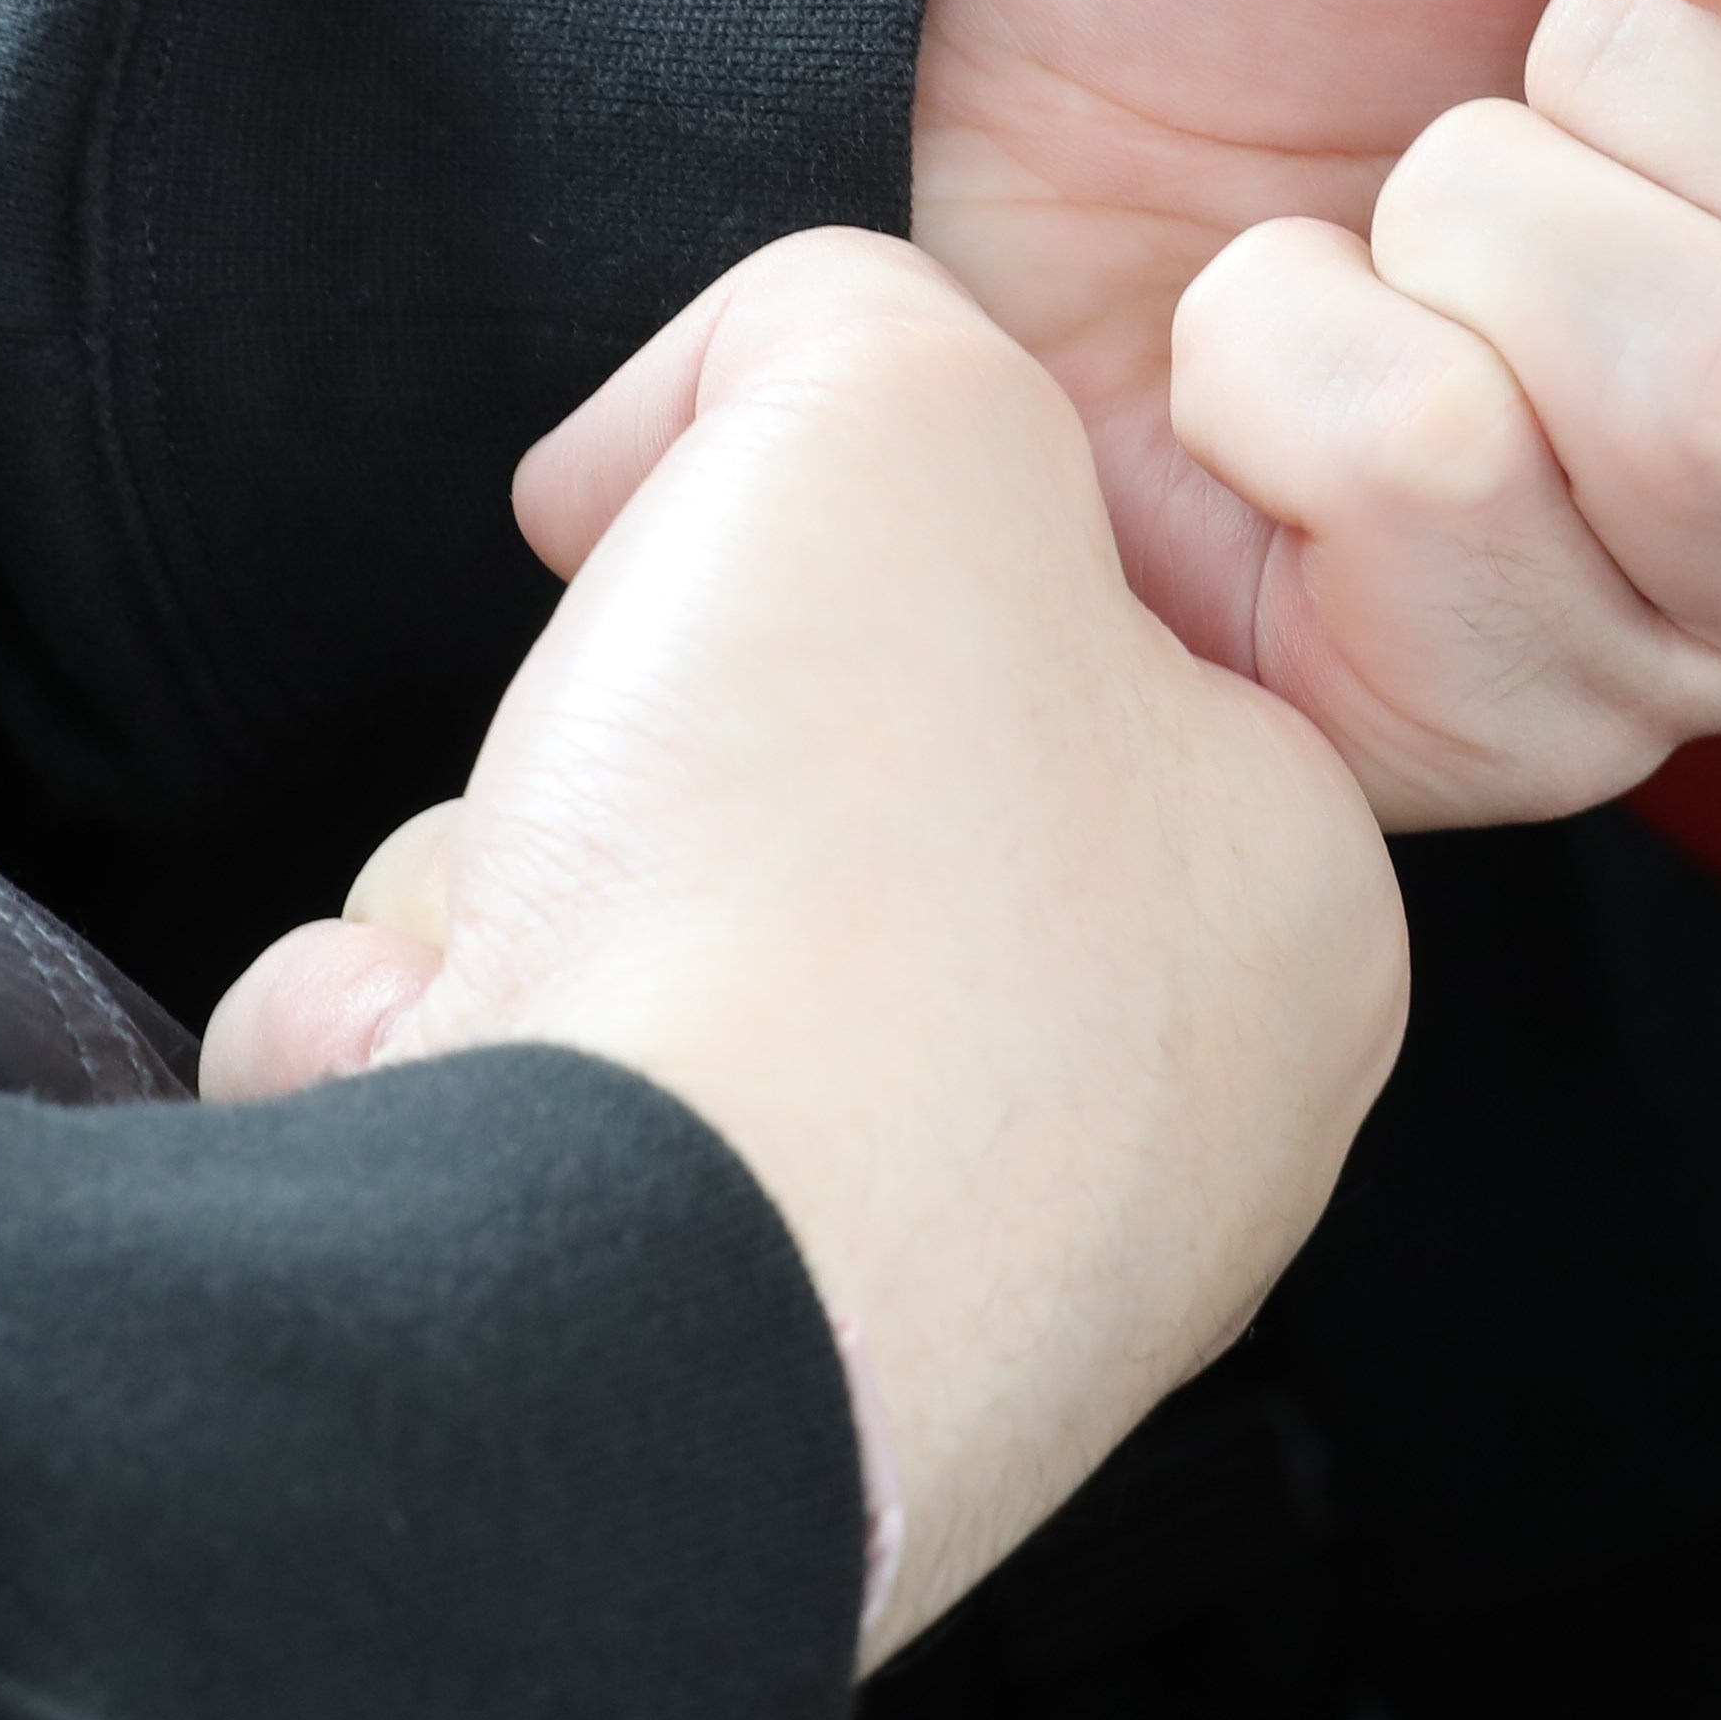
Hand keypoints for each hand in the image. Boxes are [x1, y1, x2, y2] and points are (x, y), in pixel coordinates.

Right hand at [202, 230, 1400, 1664]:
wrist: (605, 1300)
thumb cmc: (814, 884)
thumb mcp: (883, 406)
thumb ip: (832, 318)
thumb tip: (711, 414)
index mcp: (1283, 905)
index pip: (1052, 631)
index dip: (845, 550)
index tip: (751, 571)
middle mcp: (1152, 1129)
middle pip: (812, 804)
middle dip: (637, 753)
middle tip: (629, 773)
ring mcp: (946, 1298)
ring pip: (648, 970)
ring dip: (506, 906)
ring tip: (533, 958)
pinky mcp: (723, 1401)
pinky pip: (533, 1158)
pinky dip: (437, 1089)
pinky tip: (449, 1099)